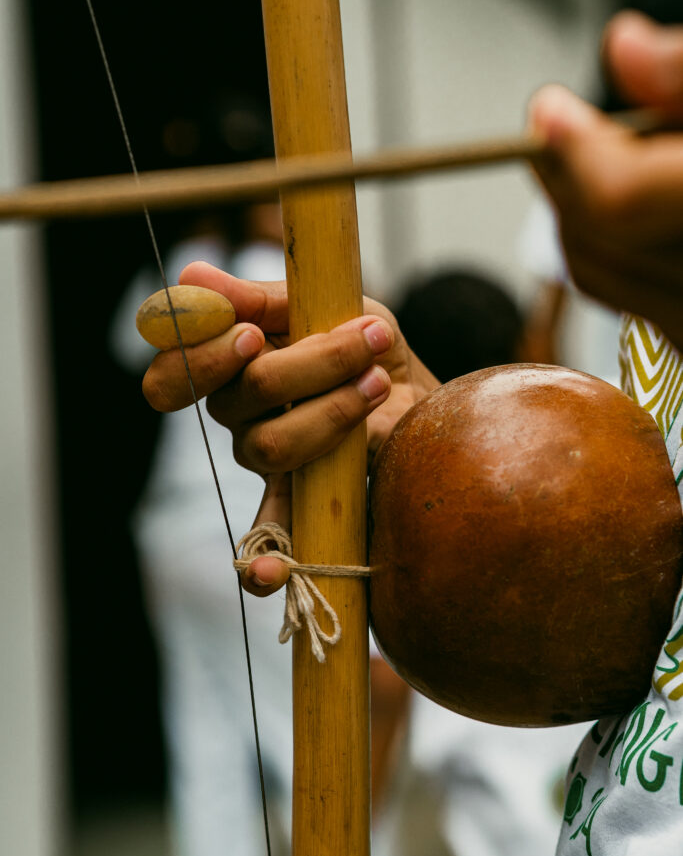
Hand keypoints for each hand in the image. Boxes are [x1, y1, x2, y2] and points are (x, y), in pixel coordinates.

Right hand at [142, 261, 438, 594]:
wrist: (423, 394)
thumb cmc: (367, 344)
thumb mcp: (328, 304)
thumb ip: (264, 297)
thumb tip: (191, 275)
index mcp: (233, 369)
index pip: (171, 377)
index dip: (200, 357)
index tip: (253, 334)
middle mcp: (239, 419)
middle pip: (238, 401)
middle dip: (308, 365)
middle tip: (360, 339)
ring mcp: (268, 462)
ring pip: (269, 445)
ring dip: (333, 409)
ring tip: (379, 381)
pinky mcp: (305, 500)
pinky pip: (271, 539)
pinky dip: (264, 565)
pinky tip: (265, 580)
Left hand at [528, 12, 682, 353]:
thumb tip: (625, 48)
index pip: (623, 199)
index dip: (575, 151)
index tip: (549, 108)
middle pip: (600, 239)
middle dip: (566, 177)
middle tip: (560, 125)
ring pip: (604, 276)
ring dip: (583, 214)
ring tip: (599, 156)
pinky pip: (633, 301)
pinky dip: (616, 251)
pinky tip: (639, 207)